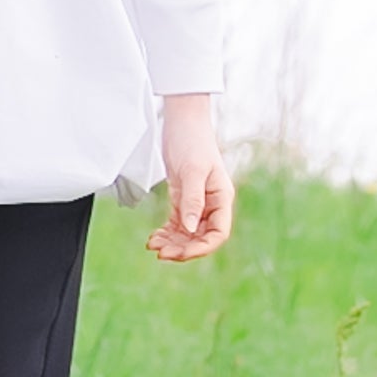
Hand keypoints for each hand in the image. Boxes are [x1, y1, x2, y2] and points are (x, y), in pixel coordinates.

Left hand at [148, 93, 233, 260]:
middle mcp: (212, 204)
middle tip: (161, 253)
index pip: (218, 233)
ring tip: (154, 246)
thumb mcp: (193, 171)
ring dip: (173, 242)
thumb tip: (190, 228)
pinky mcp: (183, 197)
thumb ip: (192, 200)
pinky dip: (167, 232)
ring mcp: (197, 202)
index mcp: (222, 199)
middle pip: (201, 237)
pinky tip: (155, 237)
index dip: (202, 248)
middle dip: (183, 248)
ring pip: (188, 232)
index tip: (181, 254)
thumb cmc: (192, 141)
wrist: (182, 122)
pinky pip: (177, 223)